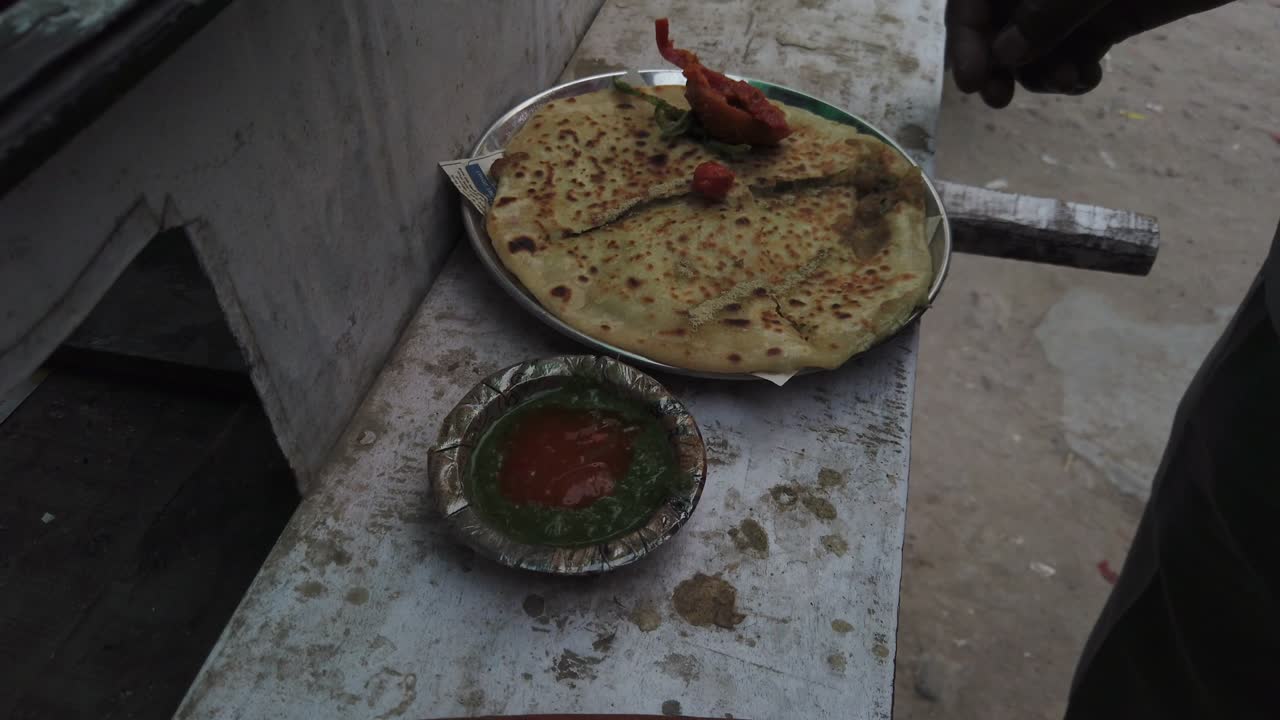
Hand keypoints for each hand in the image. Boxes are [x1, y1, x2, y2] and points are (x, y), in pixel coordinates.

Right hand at [947, 0, 1235, 107]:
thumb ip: (1049, 10)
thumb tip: (1006, 54)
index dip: (966, 35)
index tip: (971, 81)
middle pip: (996, 23)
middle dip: (996, 62)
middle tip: (997, 99)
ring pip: (1032, 45)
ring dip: (1040, 72)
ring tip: (1068, 83)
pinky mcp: (1105, 19)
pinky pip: (1071, 53)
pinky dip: (1072, 75)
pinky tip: (1086, 80)